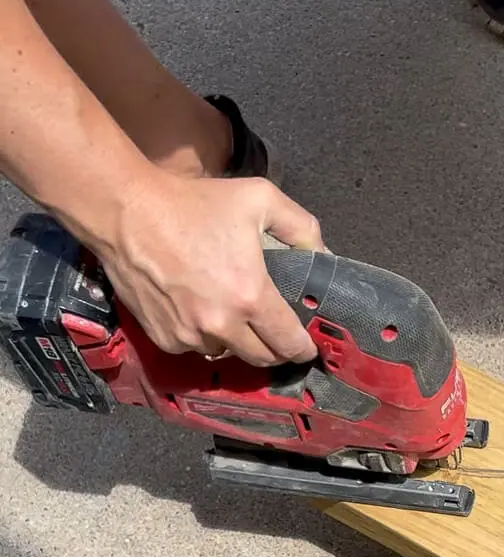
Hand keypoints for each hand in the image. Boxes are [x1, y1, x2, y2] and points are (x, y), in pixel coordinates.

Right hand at [100, 169, 325, 365]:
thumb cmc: (192, 204)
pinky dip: (203, 336)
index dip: (303, 348)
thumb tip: (323, 253)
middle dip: (275, 350)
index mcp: (250, 297)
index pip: (289, 343)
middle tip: (276, 333)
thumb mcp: (260, 199)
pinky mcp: (164, 338)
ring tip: (234, 313)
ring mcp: (190, 336)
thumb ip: (301, 227)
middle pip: (261, 358)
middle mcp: (221, 325)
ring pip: (227, 353)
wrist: (127, 212)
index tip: (307, 347)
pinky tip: (200, 308)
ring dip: (236, 341)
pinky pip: (195, 347)